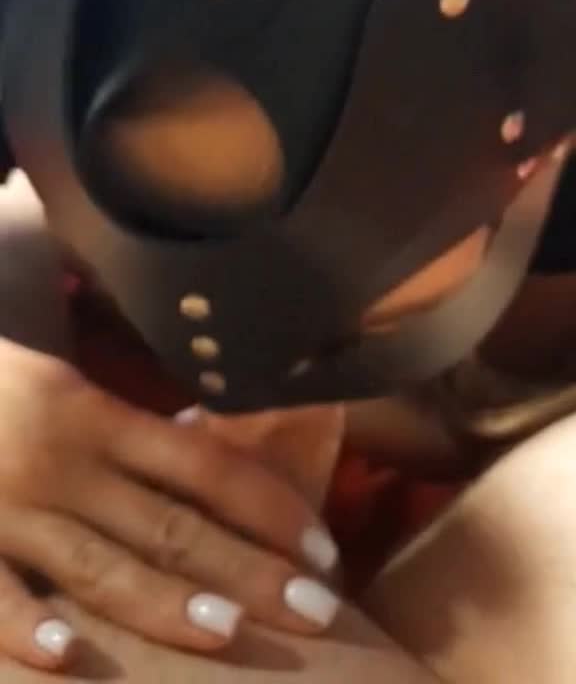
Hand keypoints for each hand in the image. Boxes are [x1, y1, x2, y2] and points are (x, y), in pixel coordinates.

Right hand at [0, 339, 339, 670]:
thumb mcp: (57, 381)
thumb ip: (120, 421)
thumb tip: (200, 443)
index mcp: (92, 413)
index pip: (202, 465)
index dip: (267, 505)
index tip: (323, 548)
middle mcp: (62, 461)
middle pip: (169, 523)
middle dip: (248, 569)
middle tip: (320, 611)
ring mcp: (6, 507)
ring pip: (98, 566)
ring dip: (166, 602)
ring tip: (232, 635)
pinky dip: (23, 625)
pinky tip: (68, 658)